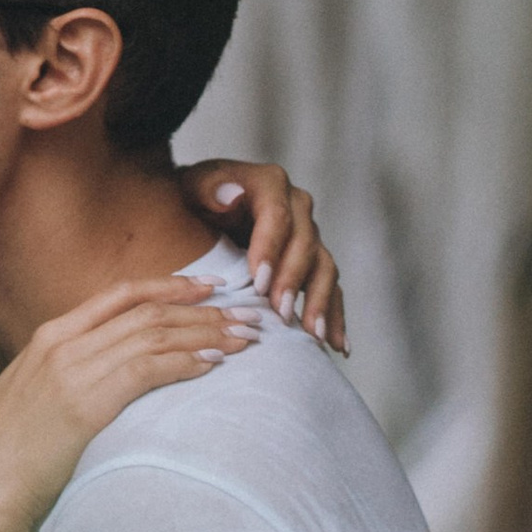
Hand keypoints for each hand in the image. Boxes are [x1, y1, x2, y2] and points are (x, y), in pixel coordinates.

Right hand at [0, 277, 258, 531]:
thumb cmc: (12, 451)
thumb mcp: (33, 393)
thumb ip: (67, 370)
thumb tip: (109, 367)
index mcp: (50, 335)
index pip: (121, 293)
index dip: (171, 285)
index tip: (210, 287)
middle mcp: (62, 343)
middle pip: (147, 311)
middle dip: (204, 311)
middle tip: (247, 317)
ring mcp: (72, 370)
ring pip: (154, 335)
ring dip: (205, 334)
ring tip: (243, 341)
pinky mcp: (86, 401)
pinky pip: (147, 369)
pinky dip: (184, 363)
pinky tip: (211, 366)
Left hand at [179, 159, 346, 352]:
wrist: (201, 205)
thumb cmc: (193, 198)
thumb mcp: (192, 186)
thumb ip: (208, 187)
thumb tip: (232, 195)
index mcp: (270, 184)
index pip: (277, 216)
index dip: (271, 249)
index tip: (259, 282)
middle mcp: (297, 207)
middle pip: (305, 244)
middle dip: (294, 281)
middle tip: (281, 314)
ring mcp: (308, 235)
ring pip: (324, 268)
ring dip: (320, 303)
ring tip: (314, 336)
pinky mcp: (311, 261)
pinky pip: (329, 288)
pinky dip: (335, 317)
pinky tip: (338, 346)